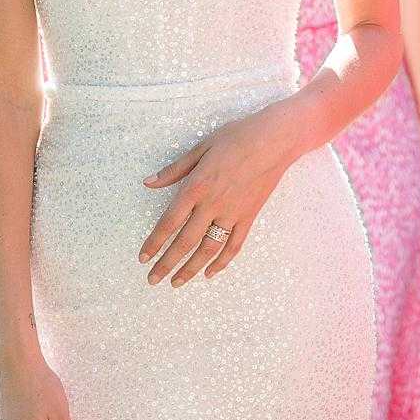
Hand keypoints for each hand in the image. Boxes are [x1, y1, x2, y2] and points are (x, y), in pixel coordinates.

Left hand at [139, 107, 294, 285]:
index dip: (154, 242)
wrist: (275, 140)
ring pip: (209, 249)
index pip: (169, 222)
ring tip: (177, 282)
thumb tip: (149, 182)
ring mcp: (233, 213)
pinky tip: (210, 273)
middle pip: (185, 241)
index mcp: (197, 187)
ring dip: (191, 268)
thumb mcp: (201, 147)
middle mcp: (212, 204)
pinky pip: (235, 245)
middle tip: (153, 279)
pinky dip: (222, 262)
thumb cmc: (237, 137)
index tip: (143, 257)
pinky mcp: (249, 216)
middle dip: (167, 263)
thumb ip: (174, 170)